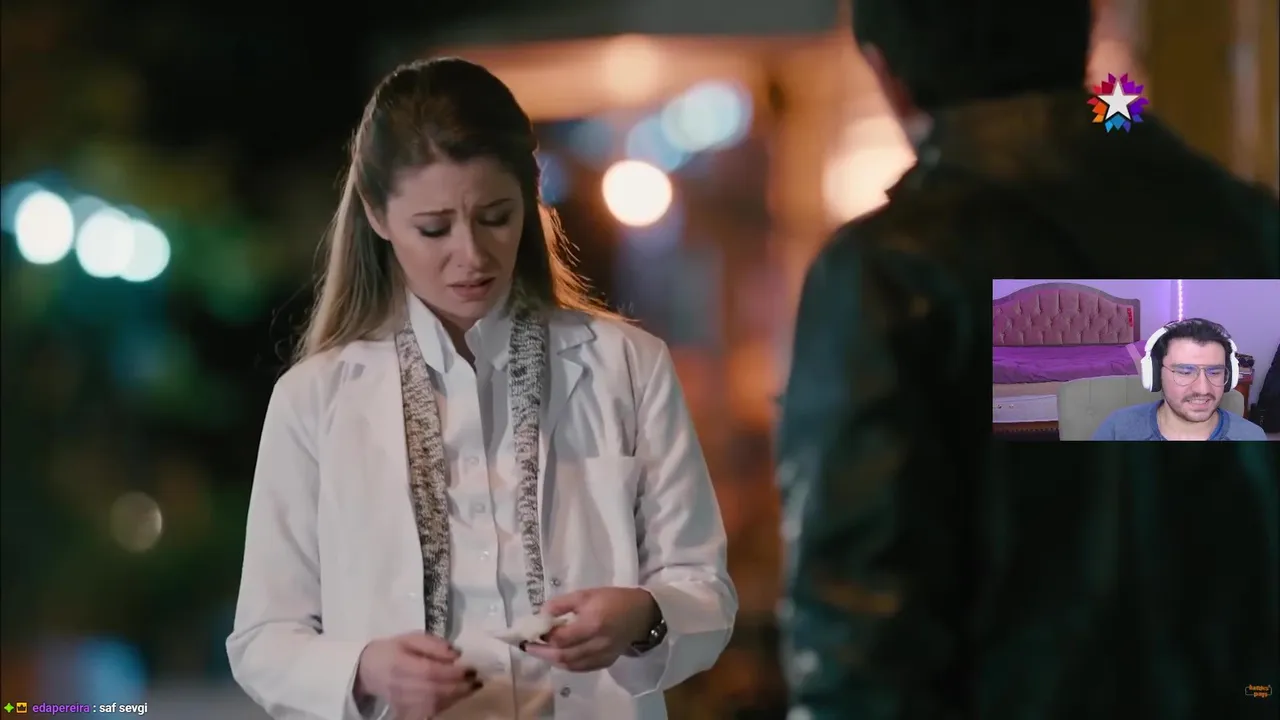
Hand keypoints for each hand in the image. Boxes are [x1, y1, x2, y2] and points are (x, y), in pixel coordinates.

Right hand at [354, 631, 481, 717]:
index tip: (471, 668)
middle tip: (478, 680)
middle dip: (459, 687)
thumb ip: (432, 644)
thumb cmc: (392, 650)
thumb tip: (456, 653)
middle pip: (434, 690)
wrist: (368, 670)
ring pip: (433, 704)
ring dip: (456, 697)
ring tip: (472, 687)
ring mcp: (401, 701)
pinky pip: (429, 711)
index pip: (429, 671)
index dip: (452, 672)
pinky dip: (446, 705)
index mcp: (399, 663)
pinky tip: (457, 696)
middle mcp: (399, 685)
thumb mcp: (409, 638)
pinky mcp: (404, 711)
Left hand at [522, 587, 659, 671]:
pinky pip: (581, 668)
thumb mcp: (586, 594)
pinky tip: (557, 656)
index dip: (544, 636)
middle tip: (527, 646)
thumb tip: (541, 614)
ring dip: (552, 659)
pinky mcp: (606, 662)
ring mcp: (602, 656)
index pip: (561, 637)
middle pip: (563, 656)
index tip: (533, 629)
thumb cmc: (613, 599)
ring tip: (539, 651)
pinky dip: (566, 663)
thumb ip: (562, 604)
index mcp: (593, 623)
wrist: (641, 614)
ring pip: (570, 665)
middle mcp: (597, 643)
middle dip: (542, 652)